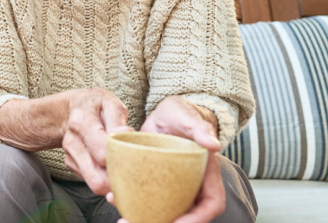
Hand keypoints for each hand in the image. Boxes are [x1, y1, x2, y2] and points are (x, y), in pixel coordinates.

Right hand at [62, 88, 133, 194]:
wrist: (76, 107)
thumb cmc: (98, 105)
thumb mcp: (111, 104)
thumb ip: (118, 120)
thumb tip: (124, 135)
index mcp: (81, 122)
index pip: (102, 152)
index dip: (122, 156)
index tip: (133, 150)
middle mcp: (71, 141)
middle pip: (97, 178)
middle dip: (118, 178)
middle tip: (132, 168)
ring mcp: (70, 155)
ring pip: (95, 184)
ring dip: (112, 180)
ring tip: (123, 166)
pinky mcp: (71, 164)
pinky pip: (92, 181)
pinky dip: (104, 177)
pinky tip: (110, 164)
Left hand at [110, 96, 224, 222]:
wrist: (163, 114)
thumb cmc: (182, 114)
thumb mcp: (188, 117)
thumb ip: (200, 128)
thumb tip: (214, 145)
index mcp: (207, 175)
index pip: (210, 205)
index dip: (196, 219)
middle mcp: (192, 186)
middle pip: (184, 216)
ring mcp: (173, 187)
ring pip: (163, 211)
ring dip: (145, 219)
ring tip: (123, 220)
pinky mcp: (154, 183)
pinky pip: (146, 199)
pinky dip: (132, 203)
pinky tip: (114, 198)